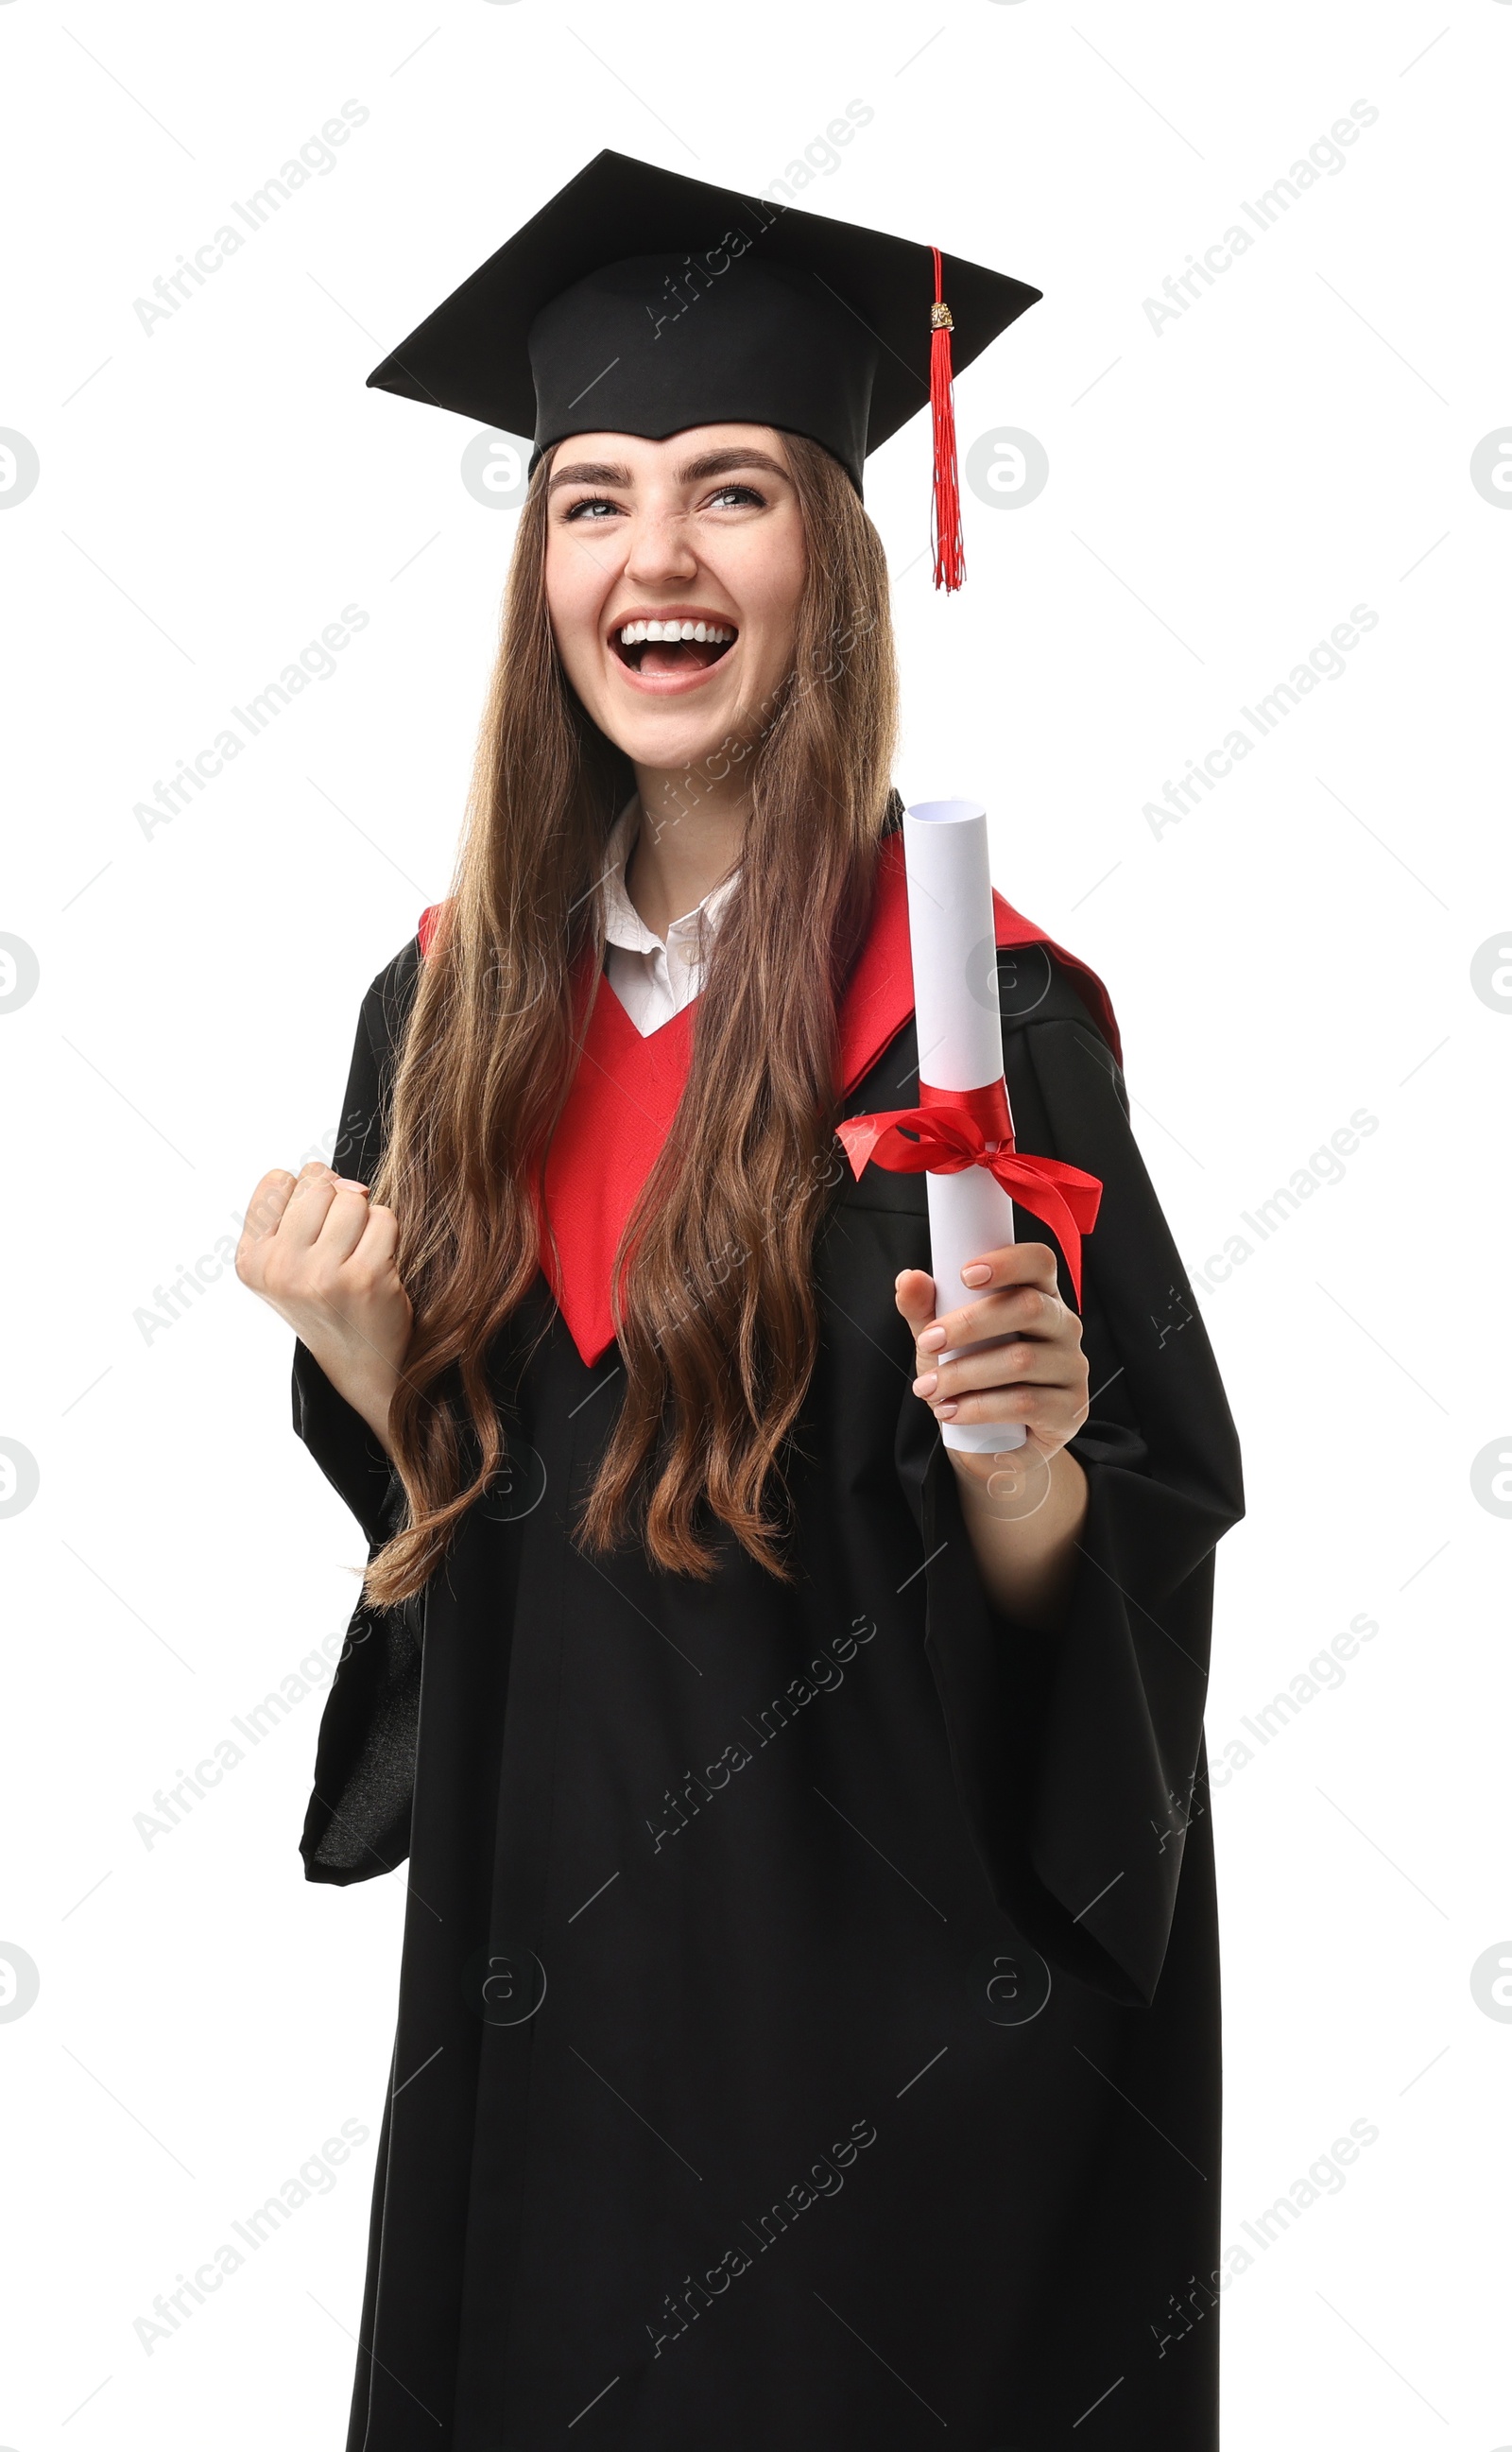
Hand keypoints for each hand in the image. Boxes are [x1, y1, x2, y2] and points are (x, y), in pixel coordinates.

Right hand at [235, 1162, 411, 1452]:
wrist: (361, 1363)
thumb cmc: (327, 1303)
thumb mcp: (285, 1263)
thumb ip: (294, 1211)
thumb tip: (340, 1180)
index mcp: (252, 1261)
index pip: (279, 1180)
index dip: (305, 1195)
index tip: (313, 1230)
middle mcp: (280, 1269)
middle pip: (319, 1185)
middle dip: (338, 1202)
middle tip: (341, 1244)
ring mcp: (322, 1275)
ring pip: (353, 1197)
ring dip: (364, 1217)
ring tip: (357, 1254)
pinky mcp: (365, 1277)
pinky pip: (384, 1217)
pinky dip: (388, 1234)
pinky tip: (378, 1265)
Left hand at [895, 1241, 1089, 1491]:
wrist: (993, 1445)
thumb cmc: (972, 1379)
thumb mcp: (942, 1343)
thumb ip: (925, 1311)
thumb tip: (908, 1279)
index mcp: (1039, 1296)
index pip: (1039, 1262)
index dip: (1008, 1261)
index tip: (965, 1275)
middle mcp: (1063, 1326)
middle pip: (1029, 1307)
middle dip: (970, 1323)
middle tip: (929, 1341)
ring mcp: (1072, 1368)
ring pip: (1021, 1360)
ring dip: (964, 1373)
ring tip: (928, 1388)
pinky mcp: (1070, 1410)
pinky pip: (1025, 1403)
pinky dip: (978, 1407)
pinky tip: (950, 1412)